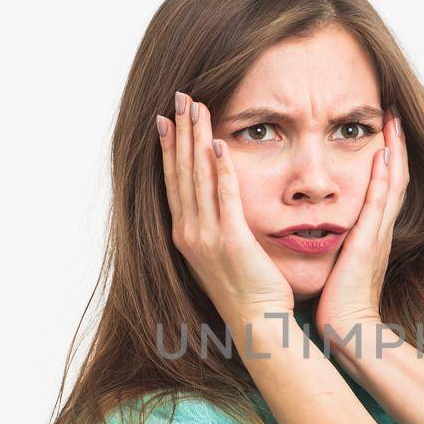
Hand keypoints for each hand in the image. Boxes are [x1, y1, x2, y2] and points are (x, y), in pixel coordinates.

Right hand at [158, 91, 293, 323]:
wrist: (258, 324)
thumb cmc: (249, 292)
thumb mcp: (223, 255)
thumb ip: (218, 227)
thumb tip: (219, 207)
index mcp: (186, 235)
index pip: (174, 182)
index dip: (169, 148)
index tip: (166, 119)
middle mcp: (190, 233)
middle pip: (181, 172)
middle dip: (180, 132)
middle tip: (180, 98)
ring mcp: (207, 238)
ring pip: (198, 177)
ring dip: (196, 139)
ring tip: (196, 108)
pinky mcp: (231, 241)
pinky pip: (224, 197)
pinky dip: (220, 169)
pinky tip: (219, 143)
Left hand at [315, 110, 408, 343]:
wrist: (350, 330)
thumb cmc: (340, 304)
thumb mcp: (341, 266)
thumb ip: (340, 247)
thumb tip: (327, 233)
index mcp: (372, 234)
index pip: (383, 187)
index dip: (386, 159)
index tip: (383, 132)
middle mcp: (380, 229)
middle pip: (395, 177)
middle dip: (395, 144)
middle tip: (394, 114)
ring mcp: (378, 234)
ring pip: (391, 183)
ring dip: (394, 150)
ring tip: (393, 121)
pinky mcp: (369, 242)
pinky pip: (378, 202)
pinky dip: (382, 177)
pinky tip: (382, 154)